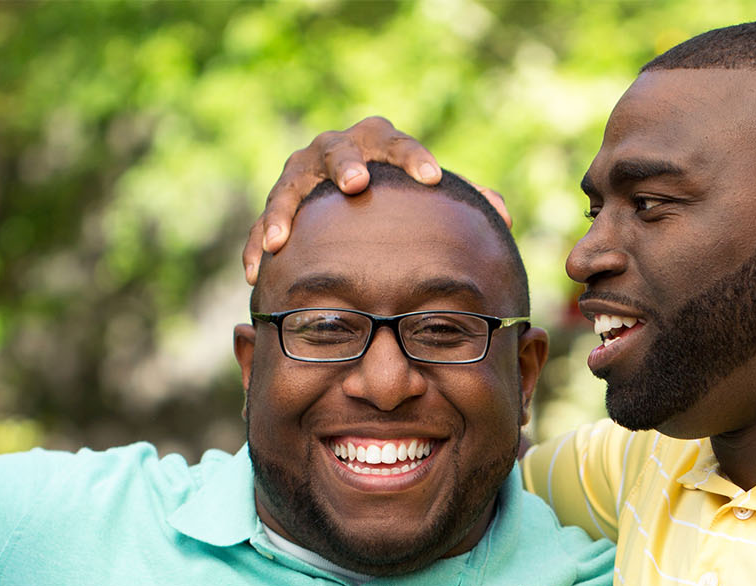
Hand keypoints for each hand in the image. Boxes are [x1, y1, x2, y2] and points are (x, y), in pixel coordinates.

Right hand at [241, 116, 509, 283]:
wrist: (348, 199)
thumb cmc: (397, 196)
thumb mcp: (426, 196)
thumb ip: (465, 201)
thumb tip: (501, 215)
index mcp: (376, 141)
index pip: (397, 142)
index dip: (415, 156)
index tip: (434, 177)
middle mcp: (334, 150)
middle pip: (337, 149)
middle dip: (346, 164)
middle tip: (356, 183)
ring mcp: (300, 174)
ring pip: (289, 185)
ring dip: (283, 210)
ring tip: (281, 239)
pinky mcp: (278, 205)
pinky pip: (261, 224)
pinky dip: (256, 244)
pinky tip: (254, 272)